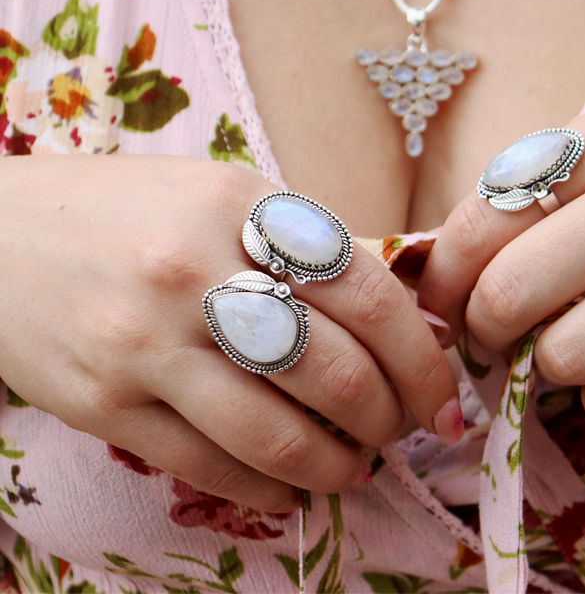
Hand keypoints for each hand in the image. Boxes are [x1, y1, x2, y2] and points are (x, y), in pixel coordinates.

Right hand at [0, 155, 460, 511]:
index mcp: (241, 206)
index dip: (421, 356)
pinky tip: (294, 484)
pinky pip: (211, 466)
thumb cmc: (132, 211)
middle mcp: (195, 271)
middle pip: (335, 372)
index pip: (367, 293)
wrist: (0, 233)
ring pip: (278, 435)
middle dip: (392, 417)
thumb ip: (315, 245)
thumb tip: (410, 301)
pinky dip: (272, 487)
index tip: (442, 393)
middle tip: (405, 429)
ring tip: (359, 465)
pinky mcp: (104, 405)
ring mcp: (144, 344)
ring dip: (340, 465)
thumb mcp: (227, 197)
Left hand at [418, 96, 584, 426]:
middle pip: (512, 291)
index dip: (443, 275)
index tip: (441, 303)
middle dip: (482, 330)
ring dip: (547, 370)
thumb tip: (452, 258)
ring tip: (560, 352)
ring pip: (572, 355)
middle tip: (492, 335)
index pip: (483, 214)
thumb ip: (544, 182)